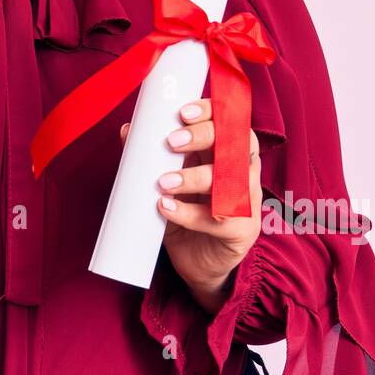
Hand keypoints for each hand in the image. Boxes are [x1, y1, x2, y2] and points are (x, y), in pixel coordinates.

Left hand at [119, 98, 263, 313]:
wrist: (197, 263)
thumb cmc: (186, 213)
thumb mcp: (169, 181)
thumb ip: (151, 156)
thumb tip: (127, 130)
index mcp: (227, 152)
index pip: (231, 119)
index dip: (212, 111)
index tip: (182, 113)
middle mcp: (243, 171)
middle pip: (238, 141)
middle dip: (203, 136)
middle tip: (171, 142)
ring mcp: (247, 200)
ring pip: (233, 179)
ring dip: (195, 177)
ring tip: (163, 183)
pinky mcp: (243, 230)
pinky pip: (220, 218)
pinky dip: (189, 213)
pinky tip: (166, 209)